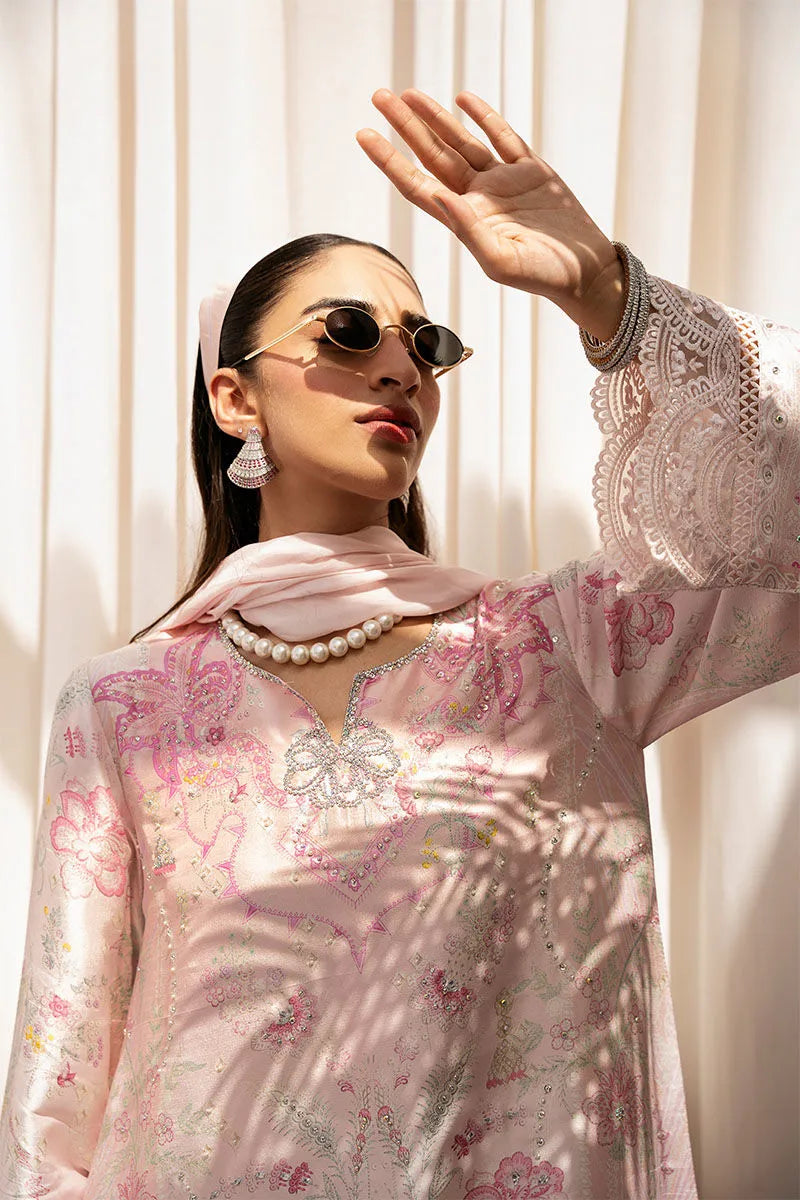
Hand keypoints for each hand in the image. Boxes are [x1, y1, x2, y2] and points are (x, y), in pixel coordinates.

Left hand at [356, 89, 624, 339]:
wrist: (585, 272)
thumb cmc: (542, 275)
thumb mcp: (501, 261)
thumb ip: (468, 231)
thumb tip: (440, 196)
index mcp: (465, 221)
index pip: (417, 185)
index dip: (390, 161)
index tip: (365, 135)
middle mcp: (479, 198)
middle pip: (433, 156)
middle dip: (406, 127)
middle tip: (381, 97)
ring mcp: (504, 182)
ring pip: (462, 142)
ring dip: (436, 118)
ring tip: (410, 94)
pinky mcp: (532, 171)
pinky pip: (502, 138)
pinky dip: (484, 117)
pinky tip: (463, 99)